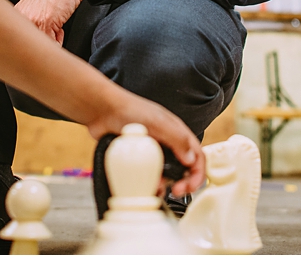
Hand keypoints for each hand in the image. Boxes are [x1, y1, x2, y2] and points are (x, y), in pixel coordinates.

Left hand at [86, 94, 205, 197]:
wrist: (103, 112)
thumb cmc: (130, 110)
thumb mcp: (158, 122)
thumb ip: (177, 139)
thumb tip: (191, 160)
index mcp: (177, 133)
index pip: (197, 156)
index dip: (198, 173)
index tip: (190, 187)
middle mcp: (168, 144)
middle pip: (185, 169)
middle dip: (183, 183)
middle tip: (175, 191)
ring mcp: (154, 152)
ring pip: (166, 175)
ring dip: (165, 185)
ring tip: (156, 187)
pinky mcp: (140, 159)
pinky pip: (149, 176)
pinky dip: (149, 183)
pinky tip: (144, 185)